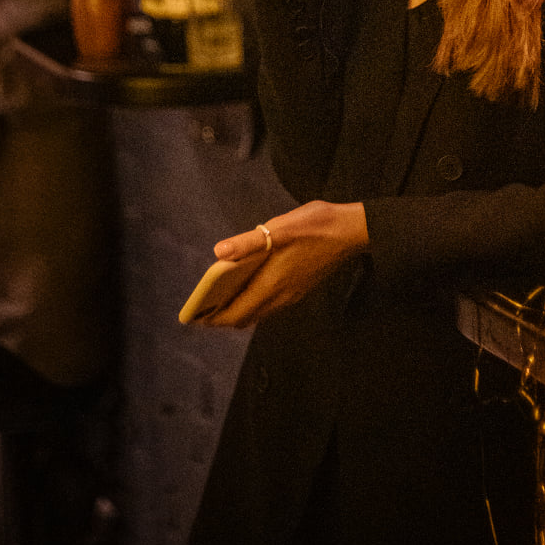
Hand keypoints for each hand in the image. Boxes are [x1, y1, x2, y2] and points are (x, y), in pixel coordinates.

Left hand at [203, 200, 368, 326]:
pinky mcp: (299, 288)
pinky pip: (270, 304)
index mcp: (272, 284)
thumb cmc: (314, 226)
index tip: (193, 316)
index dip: (213, 318)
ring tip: (218, 296)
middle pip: (245, 316)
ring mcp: (292, 295)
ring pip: (258, 312)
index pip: (236, 313)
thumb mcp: (279, 228)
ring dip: (238, 308)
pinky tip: (247, 284)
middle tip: (201, 306)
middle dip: (222, 315)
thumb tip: (218, 252)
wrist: (352, 231)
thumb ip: (248, 243)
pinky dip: (253, 301)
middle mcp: (281, 296)